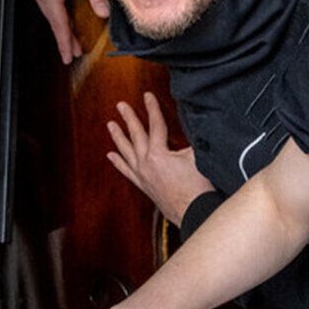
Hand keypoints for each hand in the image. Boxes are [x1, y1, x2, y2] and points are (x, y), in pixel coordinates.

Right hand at [27, 0, 109, 63]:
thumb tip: (103, 14)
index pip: (57, 21)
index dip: (64, 41)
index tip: (68, 56)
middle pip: (52, 19)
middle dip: (64, 36)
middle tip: (74, 53)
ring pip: (49, 12)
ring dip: (61, 26)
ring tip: (72, 43)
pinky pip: (48, 3)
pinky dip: (58, 14)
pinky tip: (66, 24)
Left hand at [105, 93, 214, 226]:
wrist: (194, 212)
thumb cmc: (198, 187)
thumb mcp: (197, 157)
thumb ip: (191, 141)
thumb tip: (194, 128)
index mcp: (158, 154)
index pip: (155, 125)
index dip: (152, 109)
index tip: (147, 95)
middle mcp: (145, 163)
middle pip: (135, 135)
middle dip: (129, 118)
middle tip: (121, 105)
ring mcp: (142, 175)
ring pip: (126, 151)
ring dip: (118, 137)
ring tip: (110, 125)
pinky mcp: (143, 185)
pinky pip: (127, 171)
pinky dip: (118, 162)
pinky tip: (111, 156)